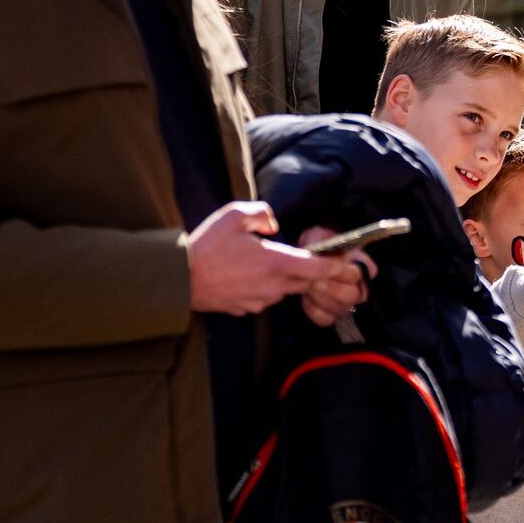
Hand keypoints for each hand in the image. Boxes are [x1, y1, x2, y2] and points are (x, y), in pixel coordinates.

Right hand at [183, 203, 362, 317]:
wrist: (178, 279)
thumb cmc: (206, 246)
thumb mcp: (234, 215)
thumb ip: (262, 214)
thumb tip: (274, 226)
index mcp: (276, 263)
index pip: (318, 268)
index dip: (336, 265)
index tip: (345, 261)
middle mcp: (273, 286)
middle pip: (304, 280)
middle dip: (308, 270)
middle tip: (305, 256)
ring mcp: (260, 301)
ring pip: (285, 290)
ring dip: (284, 278)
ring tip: (263, 261)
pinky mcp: (246, 309)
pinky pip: (265, 297)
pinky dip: (263, 287)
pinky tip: (246, 275)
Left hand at [296, 226, 377, 327]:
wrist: (305, 258)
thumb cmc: (317, 245)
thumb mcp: (319, 236)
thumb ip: (324, 243)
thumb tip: (327, 255)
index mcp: (362, 266)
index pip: (362, 274)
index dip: (346, 272)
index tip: (331, 266)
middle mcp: (359, 287)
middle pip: (353, 295)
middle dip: (331, 288)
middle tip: (314, 280)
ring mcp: (346, 303)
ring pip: (340, 308)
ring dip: (320, 298)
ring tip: (306, 286)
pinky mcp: (331, 314)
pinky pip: (326, 319)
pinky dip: (313, 310)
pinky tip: (305, 298)